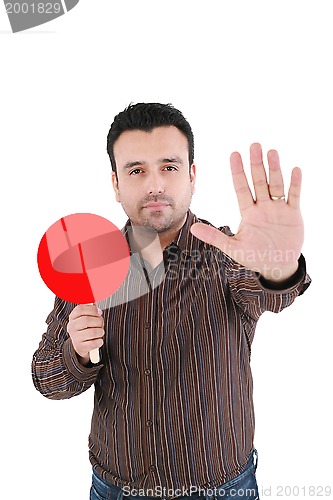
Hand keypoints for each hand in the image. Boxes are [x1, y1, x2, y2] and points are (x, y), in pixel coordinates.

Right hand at [67, 304, 103, 365]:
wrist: (80, 346)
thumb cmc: (86, 329)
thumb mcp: (86, 318)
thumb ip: (91, 310)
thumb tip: (95, 302)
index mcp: (73, 317)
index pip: (80, 309)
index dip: (92, 309)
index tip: (98, 312)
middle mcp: (72, 327)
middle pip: (87, 320)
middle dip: (98, 321)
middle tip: (100, 324)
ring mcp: (75, 337)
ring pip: (92, 332)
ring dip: (100, 332)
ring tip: (99, 332)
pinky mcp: (80, 347)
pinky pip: (94, 343)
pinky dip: (99, 341)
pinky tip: (98, 340)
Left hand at [190, 143, 303, 281]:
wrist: (277, 266)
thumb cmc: (254, 256)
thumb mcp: (233, 248)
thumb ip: (214, 237)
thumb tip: (192, 228)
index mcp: (248, 212)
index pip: (241, 188)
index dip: (238, 172)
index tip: (234, 154)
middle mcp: (263, 206)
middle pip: (259, 181)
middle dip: (256, 164)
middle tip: (254, 145)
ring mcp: (278, 209)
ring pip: (276, 185)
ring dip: (275, 169)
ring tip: (272, 152)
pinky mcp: (293, 214)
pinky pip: (294, 196)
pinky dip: (295, 184)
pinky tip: (295, 170)